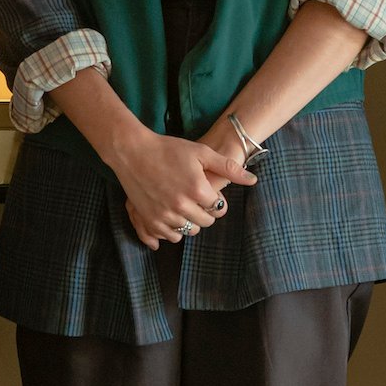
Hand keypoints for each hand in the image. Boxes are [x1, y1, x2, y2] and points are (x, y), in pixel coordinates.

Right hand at [105, 129, 254, 248]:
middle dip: (204, 212)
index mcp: (198, 189)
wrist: (132, 151)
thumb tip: (253, 180)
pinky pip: (170, 237)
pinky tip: (171, 213)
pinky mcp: (151, 220)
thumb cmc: (168, 148)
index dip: (215, 200)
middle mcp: (182, 205)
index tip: (206, 192)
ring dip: (189, 221)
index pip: (219, 208)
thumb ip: (228, 168)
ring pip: (189, 232)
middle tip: (194, 198)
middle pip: (205, 223)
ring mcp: (165, 215)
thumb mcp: (201, 152)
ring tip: (182, 204)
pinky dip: (174, 229)